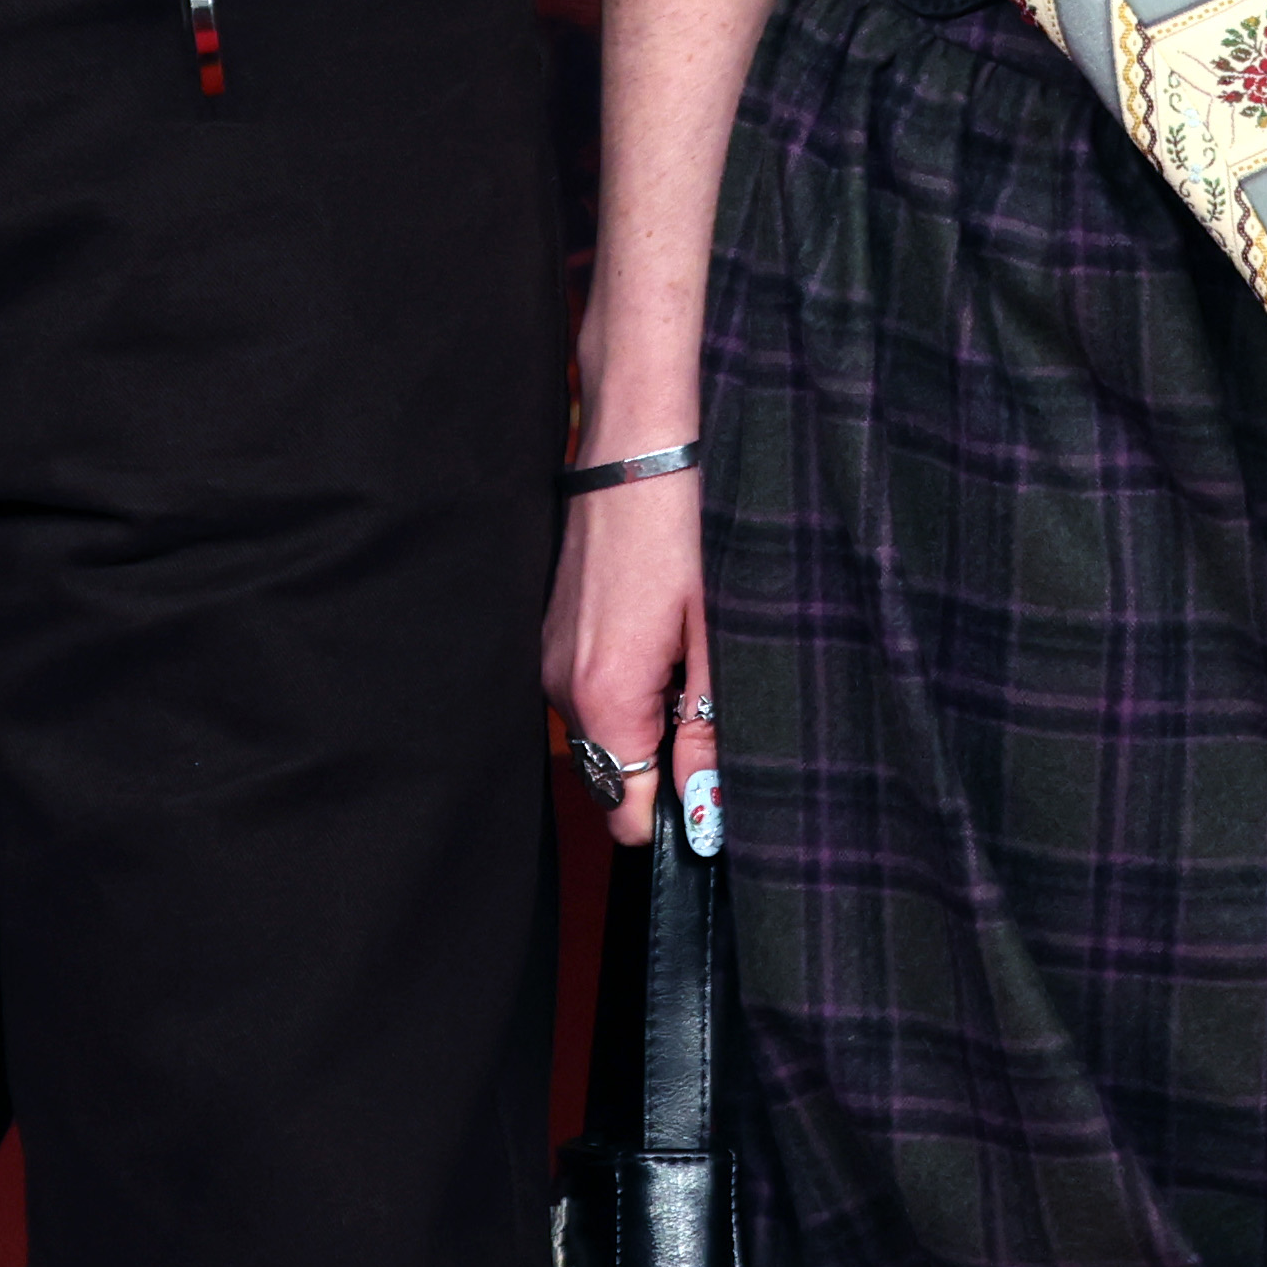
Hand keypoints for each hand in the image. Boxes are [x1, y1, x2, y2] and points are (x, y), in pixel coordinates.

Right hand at [548, 460, 720, 863]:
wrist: (637, 448)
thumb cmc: (687, 531)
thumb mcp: (718, 638)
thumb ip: (708, 733)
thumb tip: (704, 806)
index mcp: (606, 697)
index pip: (628, 817)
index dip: (677, 818)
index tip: (714, 794)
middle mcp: (563, 690)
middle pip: (614, 779)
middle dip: (663, 767)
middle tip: (709, 708)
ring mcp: (548, 661)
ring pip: (602, 735)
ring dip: (645, 722)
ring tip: (685, 661)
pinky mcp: (549, 636)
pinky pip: (587, 693)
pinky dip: (623, 687)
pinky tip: (657, 637)